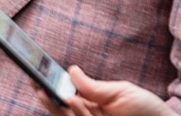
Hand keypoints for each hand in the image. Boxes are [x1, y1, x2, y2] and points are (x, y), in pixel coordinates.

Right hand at [34, 66, 174, 115]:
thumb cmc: (146, 109)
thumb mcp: (121, 92)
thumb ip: (95, 86)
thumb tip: (70, 70)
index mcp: (89, 103)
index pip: (62, 96)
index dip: (47, 86)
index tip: (34, 73)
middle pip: (59, 109)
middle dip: (46, 97)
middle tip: (36, 84)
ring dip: (63, 107)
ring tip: (65, 96)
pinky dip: (76, 114)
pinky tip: (73, 102)